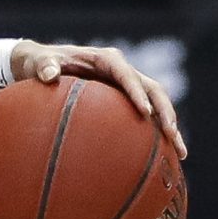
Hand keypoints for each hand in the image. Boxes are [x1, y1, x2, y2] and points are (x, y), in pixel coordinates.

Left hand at [11, 41, 187, 159]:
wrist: (42, 65)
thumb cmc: (40, 63)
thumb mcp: (38, 62)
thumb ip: (43, 66)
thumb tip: (48, 73)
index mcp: (106, 60)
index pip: (126, 74)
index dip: (136, 92)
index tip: (143, 112)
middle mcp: (122, 71)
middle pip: (153, 89)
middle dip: (165, 111)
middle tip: (171, 134)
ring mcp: (127, 86)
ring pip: (157, 105)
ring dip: (170, 126)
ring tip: (180, 153)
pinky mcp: (126, 100)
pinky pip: (148, 117)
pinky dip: (157, 135)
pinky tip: (164, 159)